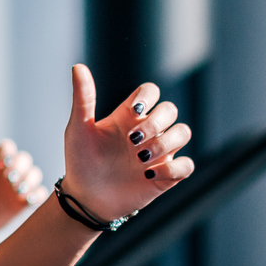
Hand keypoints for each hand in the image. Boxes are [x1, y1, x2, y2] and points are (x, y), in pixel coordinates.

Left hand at [0, 132, 47, 246]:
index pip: (8, 148)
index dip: (8, 152)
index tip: (2, 164)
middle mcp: (8, 171)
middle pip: (24, 160)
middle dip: (20, 167)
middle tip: (10, 179)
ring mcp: (17, 186)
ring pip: (34, 175)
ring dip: (30, 179)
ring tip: (19, 190)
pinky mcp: (22, 203)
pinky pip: (38, 194)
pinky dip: (38, 195)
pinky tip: (29, 200)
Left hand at [60, 65, 192, 223]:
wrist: (84, 199)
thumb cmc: (80, 161)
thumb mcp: (78, 129)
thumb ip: (83, 99)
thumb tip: (78, 67)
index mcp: (129, 116)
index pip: (151, 92)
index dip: (148, 96)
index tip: (133, 111)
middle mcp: (147, 131)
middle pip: (171, 109)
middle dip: (156, 122)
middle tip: (132, 141)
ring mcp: (158, 153)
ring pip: (183, 133)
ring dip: (165, 143)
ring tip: (140, 159)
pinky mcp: (166, 176)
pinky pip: (187, 165)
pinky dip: (173, 168)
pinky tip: (150, 175)